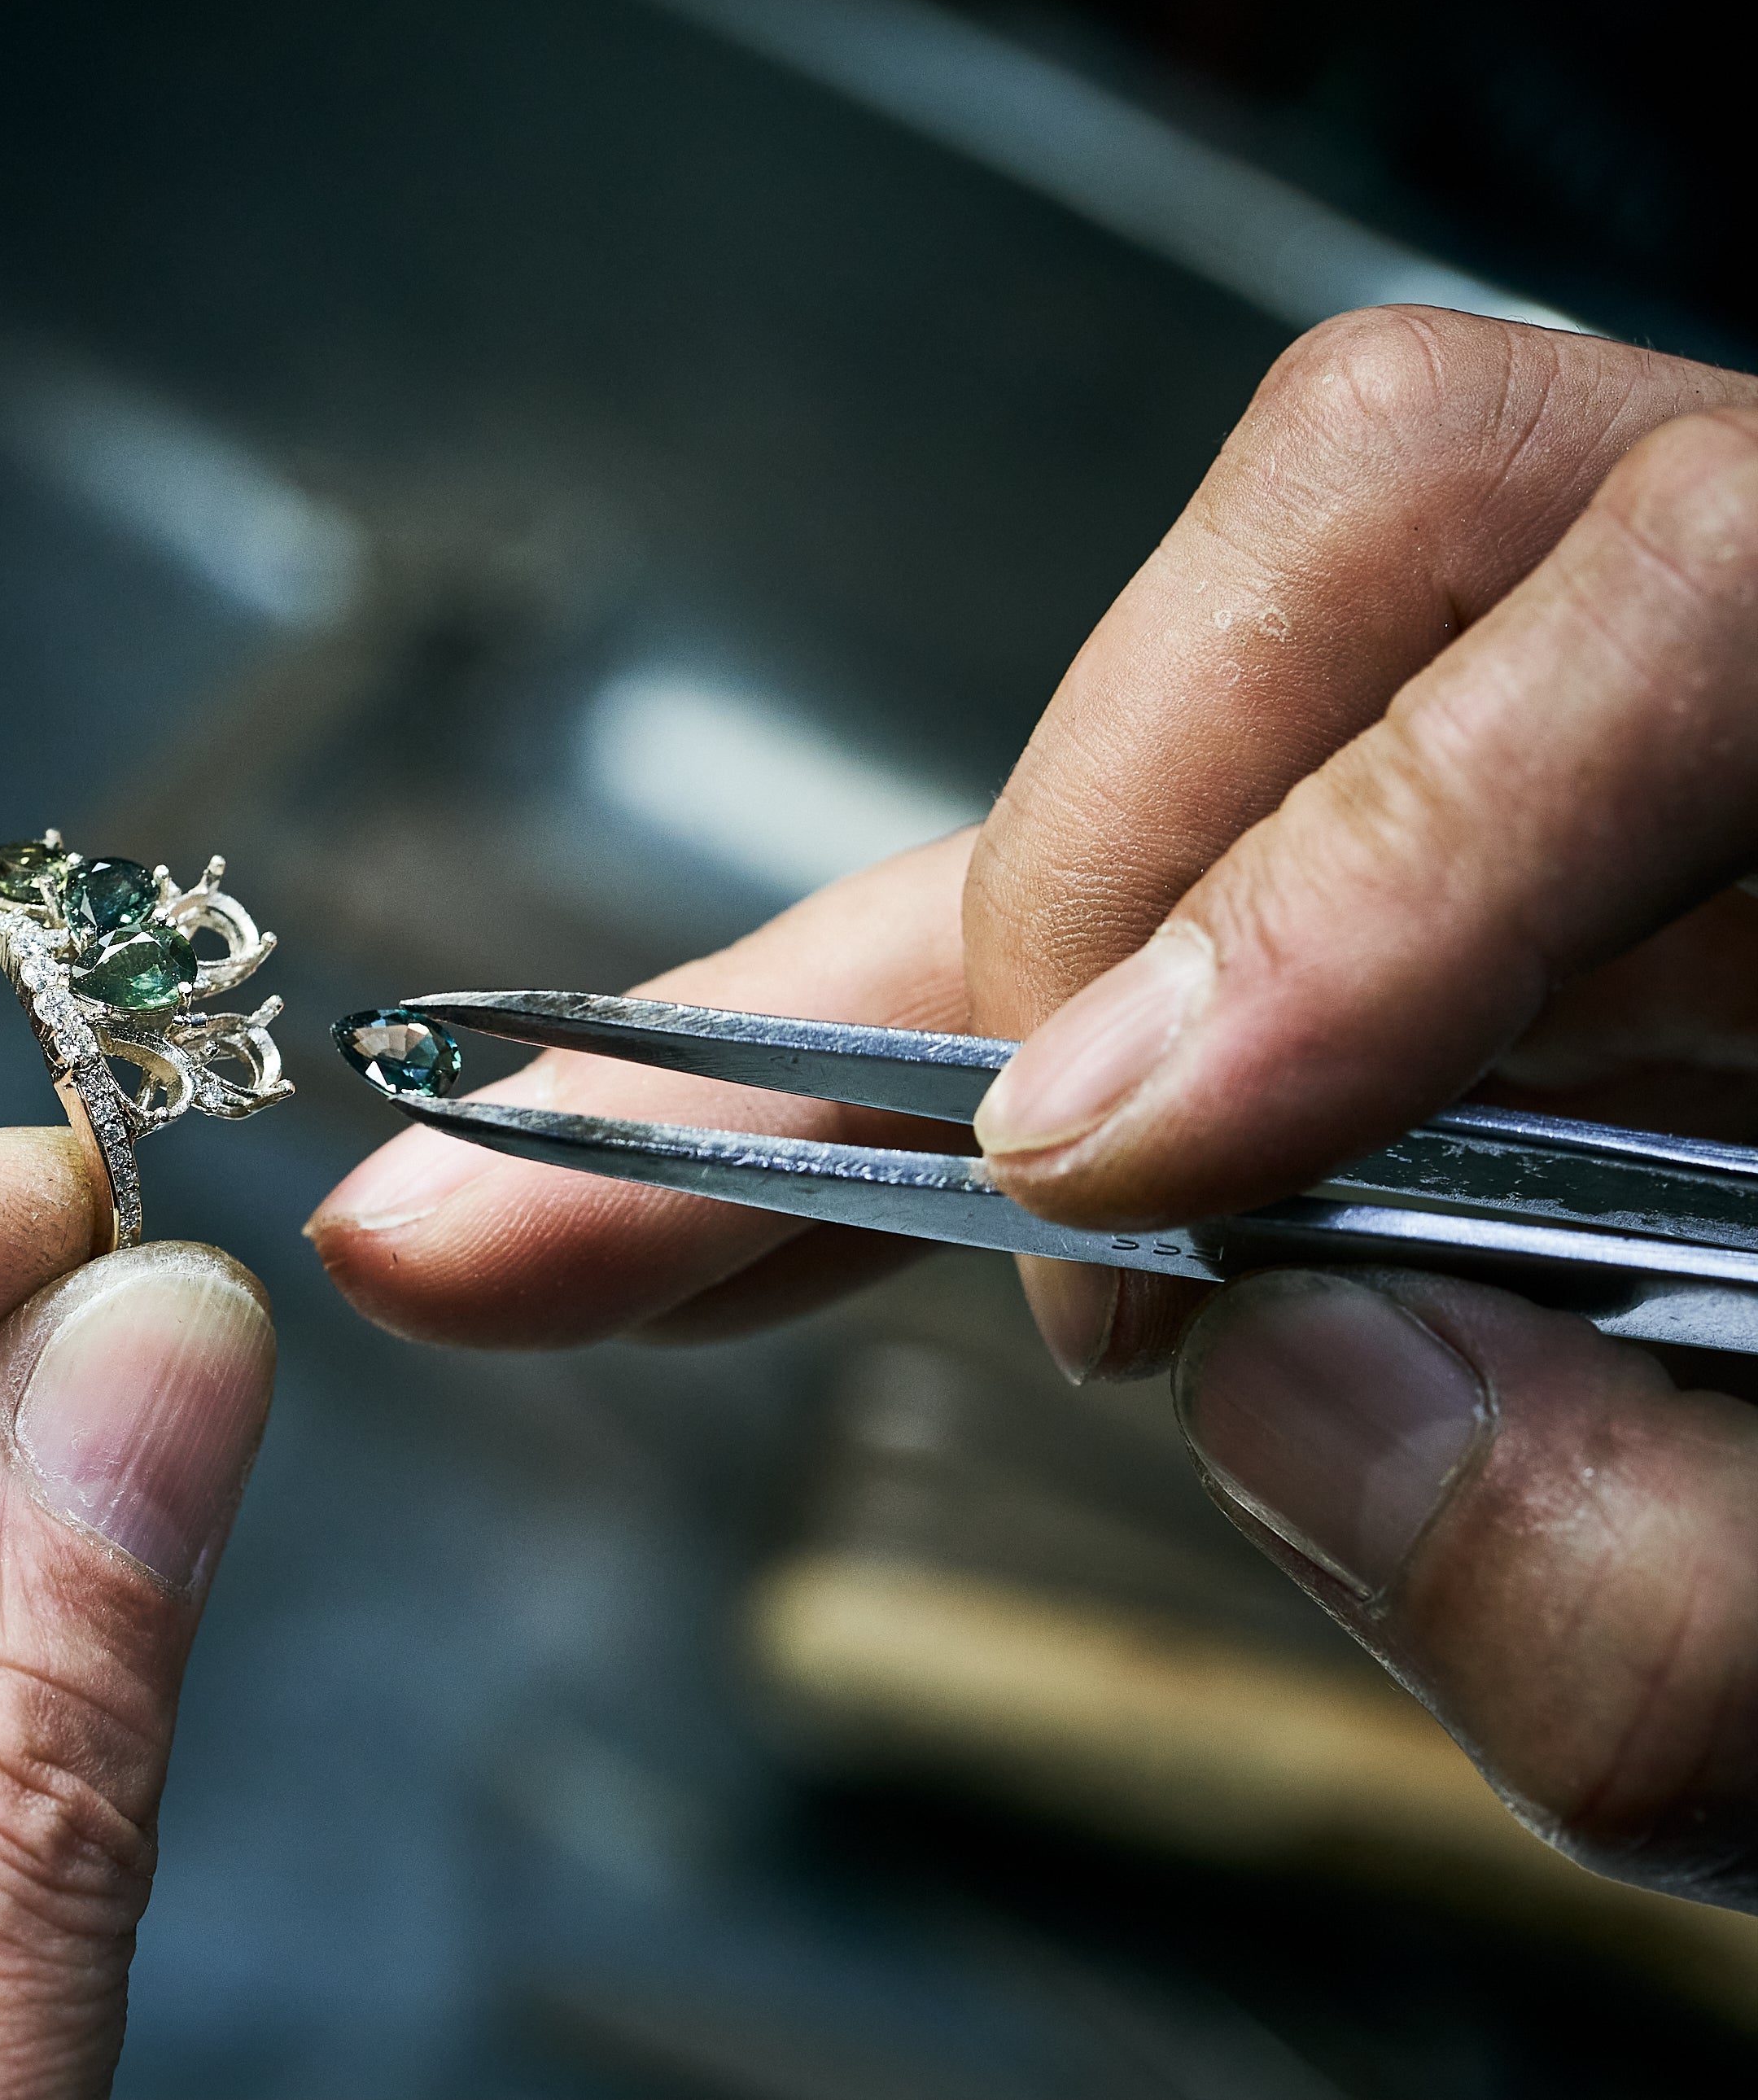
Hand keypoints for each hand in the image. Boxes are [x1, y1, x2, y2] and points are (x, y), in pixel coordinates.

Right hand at [312, 308, 1757, 1905]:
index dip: (1381, 837)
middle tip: (901, 1195)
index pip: (1693, 591)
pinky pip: (1126, 957)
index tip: (1127, 1164)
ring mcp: (1595, 815)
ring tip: (520, 1229)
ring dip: (848, 1027)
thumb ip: (1678, 1598)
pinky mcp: (1438, 952)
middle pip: (1367, 564)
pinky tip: (668, 1237)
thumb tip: (1276, 1400)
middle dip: (1066, 885)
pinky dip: (891, 1119)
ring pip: (1171, 769)